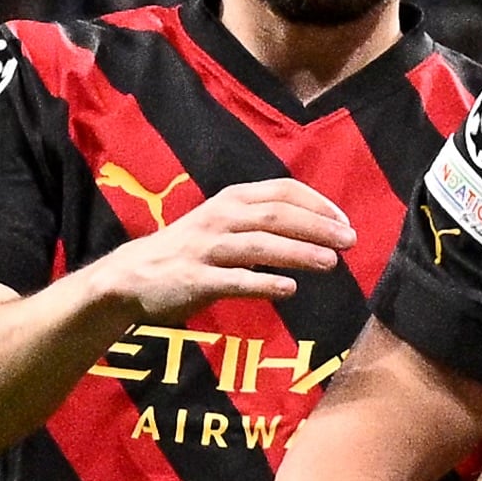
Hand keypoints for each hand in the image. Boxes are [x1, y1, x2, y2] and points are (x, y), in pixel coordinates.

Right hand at [81, 176, 356, 316]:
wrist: (132, 276)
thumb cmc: (187, 251)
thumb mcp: (221, 224)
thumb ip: (259, 222)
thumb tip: (313, 231)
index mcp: (231, 200)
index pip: (282, 191)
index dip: (317, 204)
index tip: (344, 221)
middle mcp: (220, 218)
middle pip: (277, 215)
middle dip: (317, 226)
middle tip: (349, 241)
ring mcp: (207, 249)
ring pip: (260, 246)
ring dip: (298, 252)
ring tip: (330, 263)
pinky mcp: (196, 280)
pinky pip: (235, 280)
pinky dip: (263, 284)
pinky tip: (288, 290)